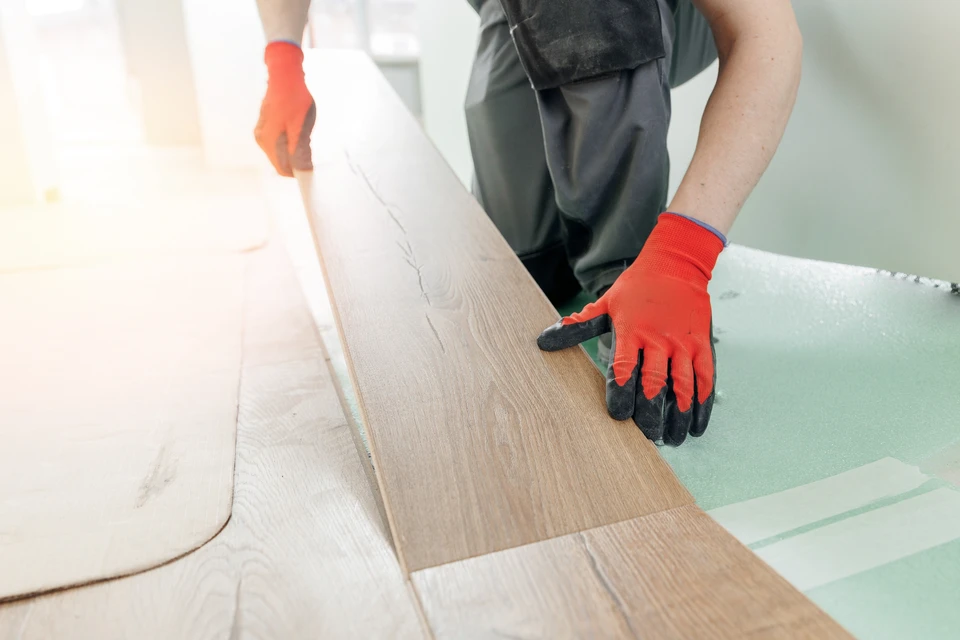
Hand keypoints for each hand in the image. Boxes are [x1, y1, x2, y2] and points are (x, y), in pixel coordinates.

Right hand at [255, 41, 315, 176]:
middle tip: (311, 145)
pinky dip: (289, 140)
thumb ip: (301, 152)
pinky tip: (297, 127)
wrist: (284, 74)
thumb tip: (302, 173)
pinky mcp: (265, 124)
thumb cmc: (294, 100)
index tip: (312, 168)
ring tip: (305, 133)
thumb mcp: (302, 128)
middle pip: (281, 161)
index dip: (298, 172)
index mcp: (269, 142)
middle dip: (296, 159)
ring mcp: (262, 131)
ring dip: (294, 149)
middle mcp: (261, 139)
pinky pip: (278, 141)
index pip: (283, 169)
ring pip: (280, 151)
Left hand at [537, 213, 723, 445]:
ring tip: (673, 438)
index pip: (624, 369)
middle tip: (647, 436)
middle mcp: (658, 339)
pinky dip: (703, 404)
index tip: (618, 417)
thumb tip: (543, 340)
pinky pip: (705, 379)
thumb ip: (577, 326)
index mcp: (632, 331)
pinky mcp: (703, 344)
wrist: (676, 263)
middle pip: (654, 383)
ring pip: (682, 385)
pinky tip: (697, 425)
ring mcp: (683, 343)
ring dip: (678, 415)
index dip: (621, 395)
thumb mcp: (606, 303)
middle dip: (650, 413)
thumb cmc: (637, 286)